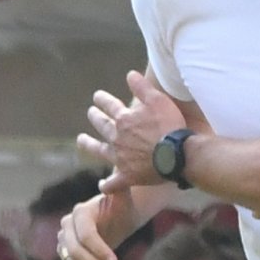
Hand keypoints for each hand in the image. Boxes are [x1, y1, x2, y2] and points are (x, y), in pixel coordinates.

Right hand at [57, 191, 139, 259]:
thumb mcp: (124, 197)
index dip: (99, 250)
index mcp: (80, 212)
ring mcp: (64, 239)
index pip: (85, 235)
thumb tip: (103, 185)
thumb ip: (118, 187)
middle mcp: (67, 225)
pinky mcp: (66, 252)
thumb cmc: (122, 207)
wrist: (117, 216)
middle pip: (75, 250)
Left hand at [79, 69, 187, 188]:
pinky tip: (102, 186)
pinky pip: (114, 182)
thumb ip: (142, 87)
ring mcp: (120, 157)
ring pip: (99, 150)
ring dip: (89, 144)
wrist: (177, 156)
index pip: (109, 105)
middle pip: (101, 125)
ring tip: (81, 140)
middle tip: (91, 113)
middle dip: (95, 117)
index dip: (102, 99)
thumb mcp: (159, 100)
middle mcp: (117, 137)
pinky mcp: (127, 176)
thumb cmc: (170, 127)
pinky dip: (107, 184)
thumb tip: (129, 74)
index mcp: (124, 119)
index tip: (97, 96)